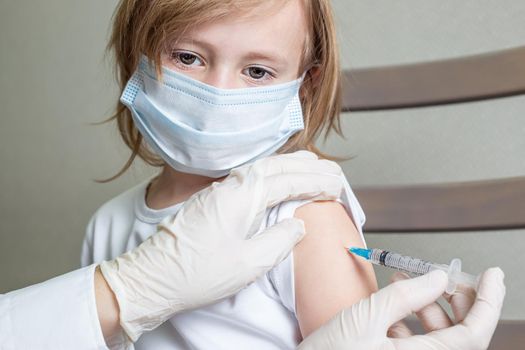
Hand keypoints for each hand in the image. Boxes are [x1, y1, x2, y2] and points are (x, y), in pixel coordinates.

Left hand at [99, 151, 343, 340]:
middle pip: (278, 165)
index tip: (338, 186)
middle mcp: (232, 183)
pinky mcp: (213, 197)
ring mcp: (220, 188)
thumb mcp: (249, 263)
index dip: (317, 182)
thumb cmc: (198, 273)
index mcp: (243, 195)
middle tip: (332, 170)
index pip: (290, 180)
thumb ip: (280, 239)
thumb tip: (298, 223)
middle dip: (308, 167)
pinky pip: (250, 175)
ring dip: (290, 165)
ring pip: (263, 166)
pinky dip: (272, 172)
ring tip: (312, 164)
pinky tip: (277, 177)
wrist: (153, 276)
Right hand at [297, 268, 504, 349]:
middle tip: (447, 275)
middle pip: (460, 335)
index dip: (488, 301)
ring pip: (438, 338)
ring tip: (412, 280)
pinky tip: (397, 300)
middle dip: (456, 300)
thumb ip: (405, 297)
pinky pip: (417, 343)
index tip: (493, 275)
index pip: (473, 333)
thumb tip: (435, 278)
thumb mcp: (364, 319)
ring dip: (430, 306)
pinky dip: (411, 318)